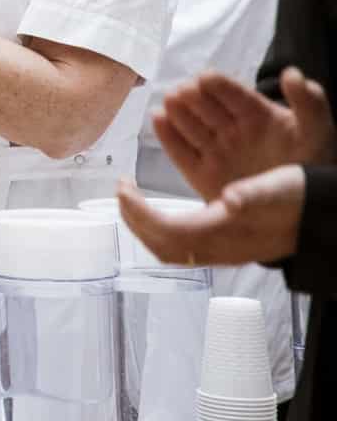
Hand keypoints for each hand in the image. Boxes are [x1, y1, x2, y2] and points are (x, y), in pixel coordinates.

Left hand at [117, 168, 305, 267]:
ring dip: (144, 226)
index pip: (168, 230)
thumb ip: (252, 196)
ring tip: (132, 200)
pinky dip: (160, 230)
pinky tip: (160, 212)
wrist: (322, 220)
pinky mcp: (225, 249)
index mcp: (226, 233)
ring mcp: (222, 253)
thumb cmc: (299, 201)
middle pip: (162, 246)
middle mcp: (220, 249)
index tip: (123, 185)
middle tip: (121, 191)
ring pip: (170, 250)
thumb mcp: (277, 190)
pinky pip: (182, 247)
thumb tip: (228, 199)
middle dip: (134, 219)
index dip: (139, 211)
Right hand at [153, 67, 335, 200]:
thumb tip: (293, 73)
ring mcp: (214, 150)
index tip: (205, 78)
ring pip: (189, 126)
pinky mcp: (201, 174)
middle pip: (205, 107)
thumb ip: (310, 102)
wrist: (301, 212)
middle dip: (192, 97)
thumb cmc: (313, 166)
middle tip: (183, 92)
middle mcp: (230, 129)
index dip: (218, 85)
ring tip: (170, 102)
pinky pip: (180, 153)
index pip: (232, 94)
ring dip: (177, 112)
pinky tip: (157, 119)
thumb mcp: (318, 130)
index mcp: (255, 114)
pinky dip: (167, 136)